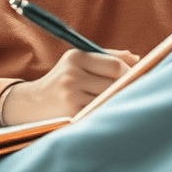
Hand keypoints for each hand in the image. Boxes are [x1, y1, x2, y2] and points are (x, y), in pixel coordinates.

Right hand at [1, 48, 138, 125]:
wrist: (32, 102)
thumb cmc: (63, 79)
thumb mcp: (79, 61)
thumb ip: (108, 57)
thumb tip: (137, 59)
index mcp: (76, 57)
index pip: (114, 65)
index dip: (130, 73)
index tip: (138, 78)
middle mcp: (72, 74)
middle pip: (114, 83)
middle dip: (126, 88)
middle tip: (136, 92)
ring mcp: (70, 95)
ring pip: (109, 99)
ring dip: (117, 101)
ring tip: (121, 103)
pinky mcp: (71, 114)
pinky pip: (99, 112)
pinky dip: (105, 112)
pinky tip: (106, 113)